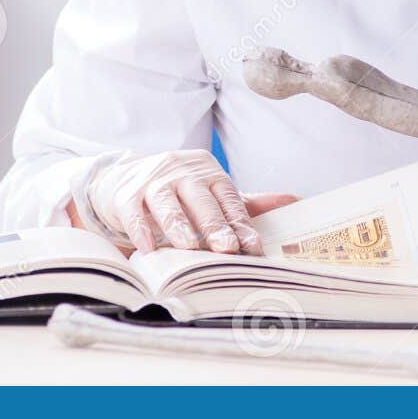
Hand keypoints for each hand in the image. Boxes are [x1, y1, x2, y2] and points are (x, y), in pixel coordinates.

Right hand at [81, 148, 296, 254]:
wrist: (124, 177)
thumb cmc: (177, 191)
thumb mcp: (211, 191)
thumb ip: (246, 201)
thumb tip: (293, 200)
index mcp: (207, 171)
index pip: (227, 197)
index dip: (240, 223)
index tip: (252, 248)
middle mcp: (180, 170)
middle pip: (200, 198)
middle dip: (214, 224)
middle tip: (226, 248)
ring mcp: (151, 180)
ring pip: (166, 202)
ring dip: (178, 225)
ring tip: (189, 247)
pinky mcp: (125, 193)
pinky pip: (132, 211)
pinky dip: (139, 228)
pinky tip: (147, 247)